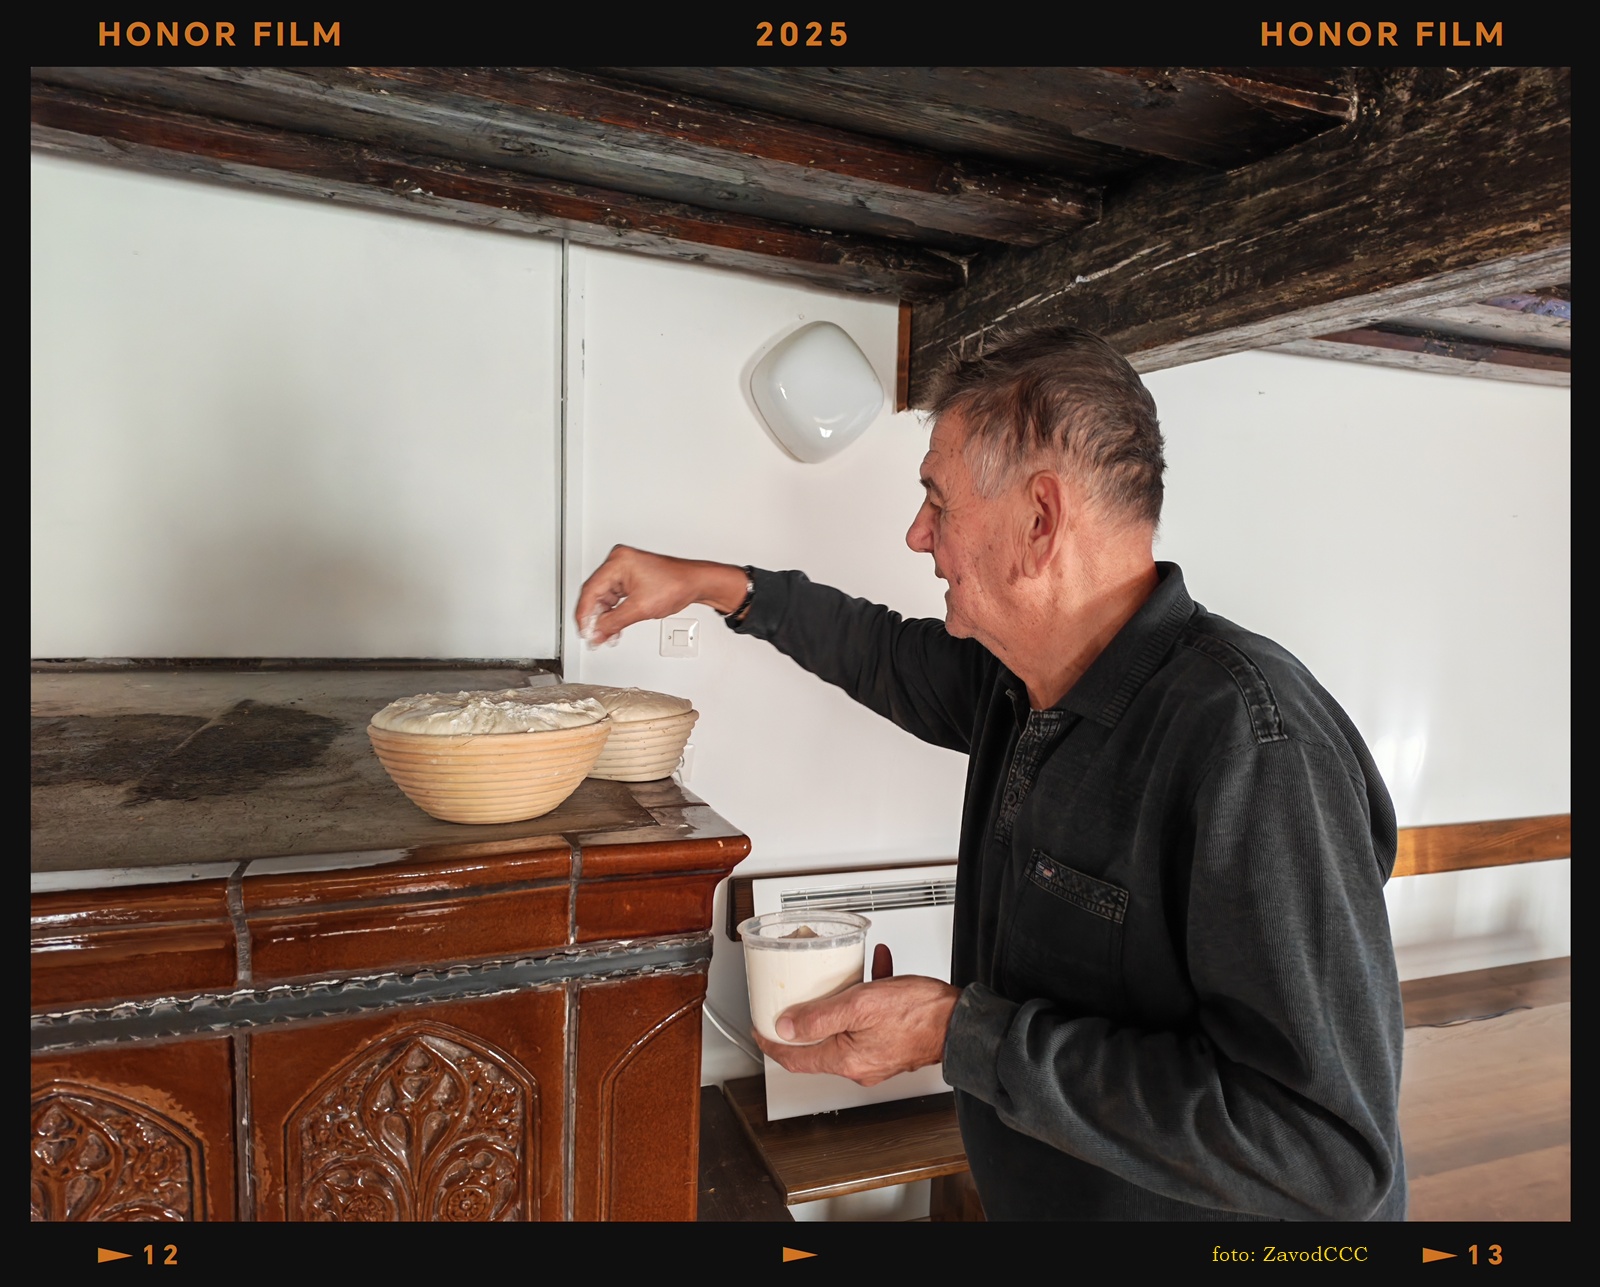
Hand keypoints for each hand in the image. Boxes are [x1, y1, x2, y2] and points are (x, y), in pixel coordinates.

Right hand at [573, 546, 747, 644]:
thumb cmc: (676, 585)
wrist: (696, 583)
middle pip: (596, 593)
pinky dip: (614, 612)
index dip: (584, 614)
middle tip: (594, 636)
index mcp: (618, 562)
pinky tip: (614, 626)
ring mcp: (624, 568)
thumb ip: (614, 622)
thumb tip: (596, 632)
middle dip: (595, 618)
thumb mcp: (640, 608)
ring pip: (605, 597)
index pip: (591, 590)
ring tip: (605, 635)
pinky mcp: (629, 576)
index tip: (583, 631)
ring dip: (605, 617)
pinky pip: (615, 596)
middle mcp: (618, 561)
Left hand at [753, 945, 961, 1086]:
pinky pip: (870, 1019)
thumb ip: (820, 1017)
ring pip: (844, 1027)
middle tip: (792, 998)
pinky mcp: (892, 1043)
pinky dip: (868, 995)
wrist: (962, 1021)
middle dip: (803, 1018)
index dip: (772, 1043)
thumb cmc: (920, 1013)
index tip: (759, 1030)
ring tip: (841, 974)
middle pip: (816, 1044)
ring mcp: (876, 1055)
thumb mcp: (861, 1004)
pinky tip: (877, 968)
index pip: (795, 1058)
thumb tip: (786, 1027)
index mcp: (846, 1058)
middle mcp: (859, 1064)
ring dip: (840, 999)